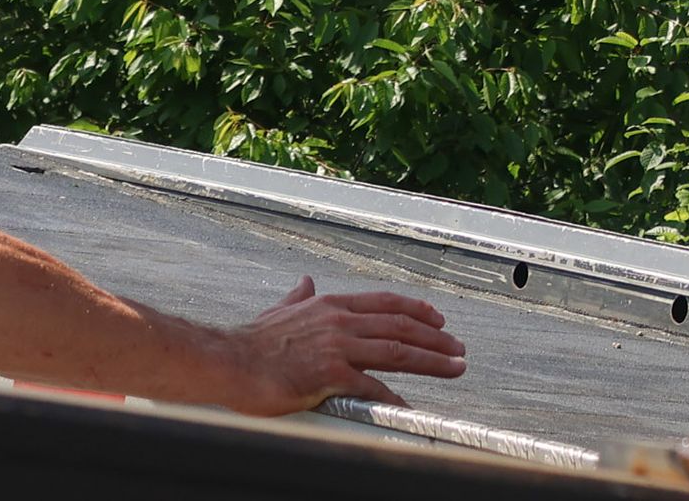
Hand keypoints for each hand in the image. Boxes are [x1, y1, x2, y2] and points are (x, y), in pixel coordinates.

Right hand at [220, 276, 468, 412]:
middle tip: (459, 348)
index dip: (418, 311)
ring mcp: (337, 347)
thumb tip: (304, 283)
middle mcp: (340, 321)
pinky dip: (395, 396)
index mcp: (332, 305)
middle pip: (401, 326)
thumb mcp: (279, 310)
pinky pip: (372, 386)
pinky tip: (410, 405)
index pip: (387, 303)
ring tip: (454, 367)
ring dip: (432, 360)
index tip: (439, 319)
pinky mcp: (329, 375)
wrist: (229, 363)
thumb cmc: (251, 342)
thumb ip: (297, 298)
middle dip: (436, 337)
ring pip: (398, 351)